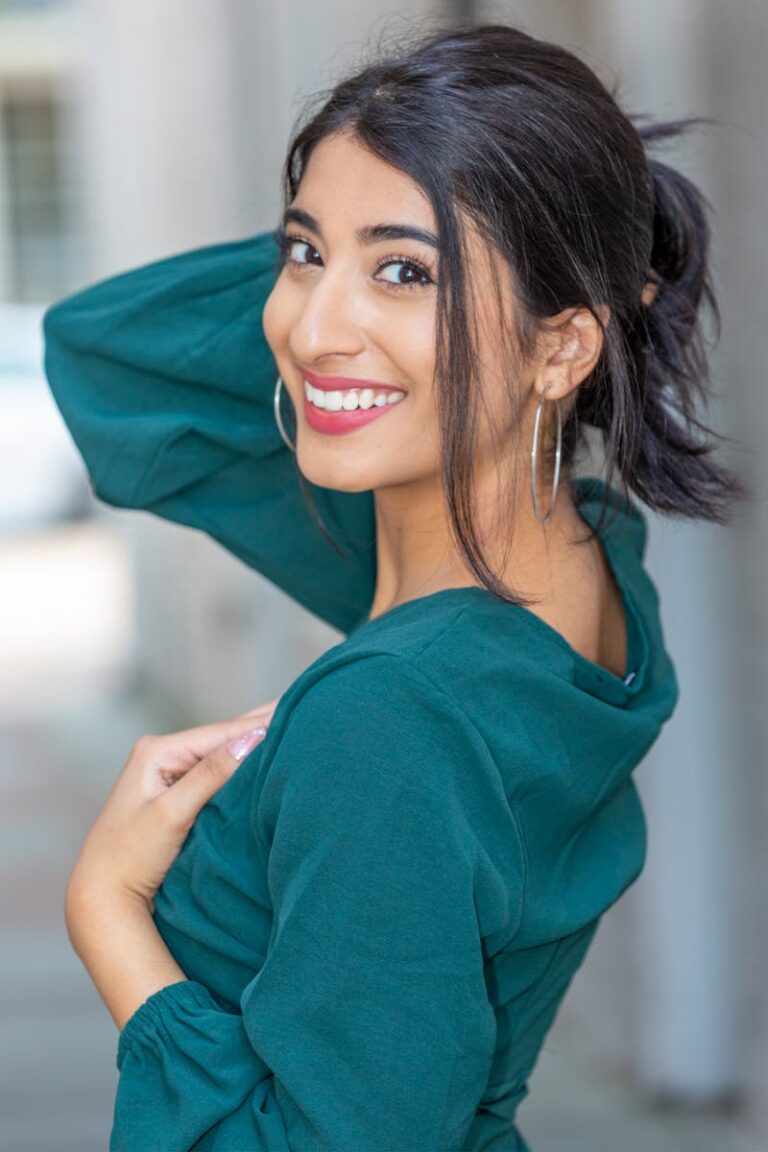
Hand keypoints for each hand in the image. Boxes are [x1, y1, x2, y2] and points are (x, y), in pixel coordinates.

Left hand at [65, 699, 279, 920]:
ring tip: (298, 723)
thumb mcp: (171, 815)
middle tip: (310, 705)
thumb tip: (252, 739)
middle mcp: (164, 754)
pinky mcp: (179, 792)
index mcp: (157, 750)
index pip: (222, 733)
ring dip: (258, 746)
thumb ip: (211, 776)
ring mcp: (171, 772)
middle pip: (225, 738)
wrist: (102, 898)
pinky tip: (270, 755)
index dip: (262, 725)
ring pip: (225, 754)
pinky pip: (220, 772)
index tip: (300, 712)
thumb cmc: (129, 858)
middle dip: (265, 726)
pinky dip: (245, 766)